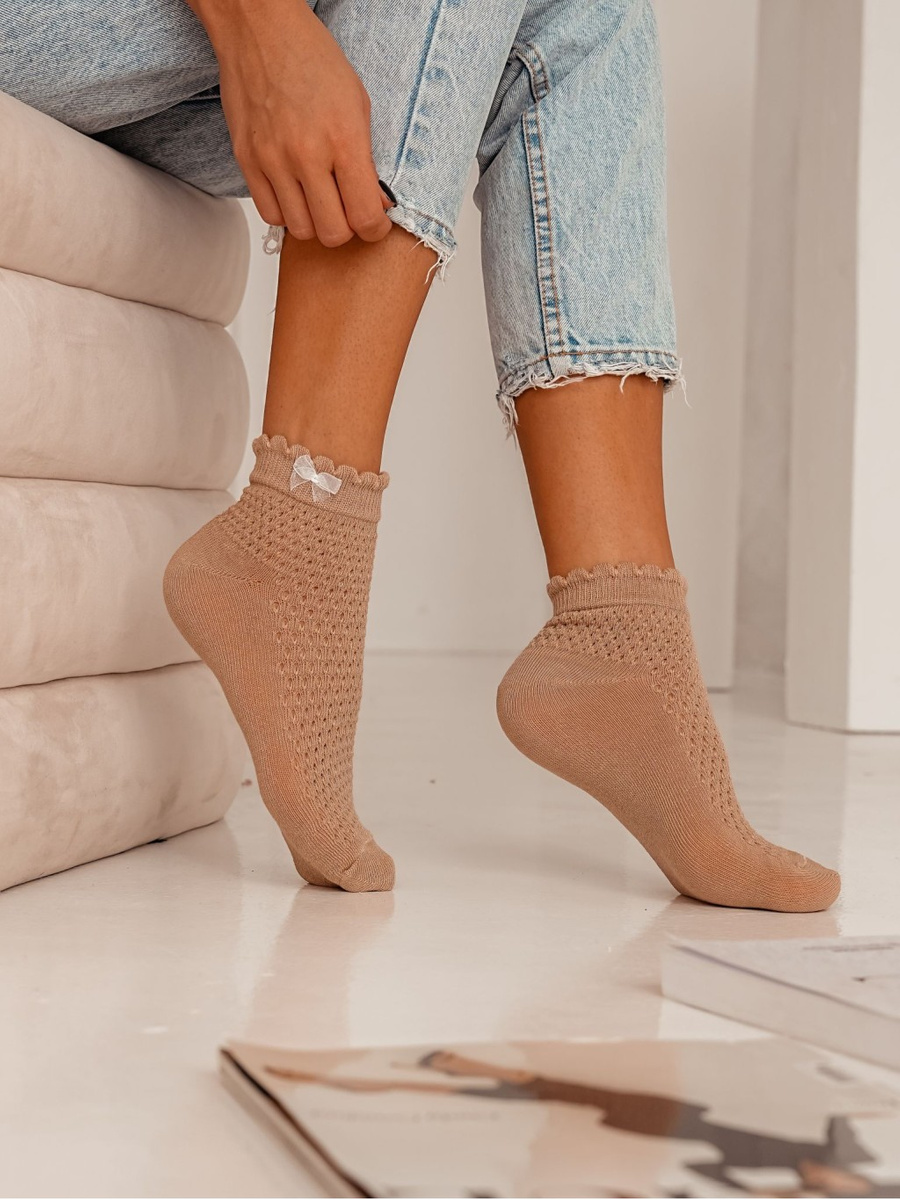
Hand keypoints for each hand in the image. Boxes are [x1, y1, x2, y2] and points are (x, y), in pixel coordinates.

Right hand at [193, 0, 392, 246]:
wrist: (260, 29)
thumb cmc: (313, 60)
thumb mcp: (357, 104)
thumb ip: (367, 161)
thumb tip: (375, 206)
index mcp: (343, 139)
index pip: (364, 217)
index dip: (375, 230)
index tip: (375, 223)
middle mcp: (306, 154)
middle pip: (332, 233)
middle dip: (346, 230)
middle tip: (348, 213)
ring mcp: (272, 160)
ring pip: (301, 230)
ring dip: (316, 224)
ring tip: (321, 202)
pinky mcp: (247, 160)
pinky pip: (270, 214)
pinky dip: (287, 213)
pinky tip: (296, 194)